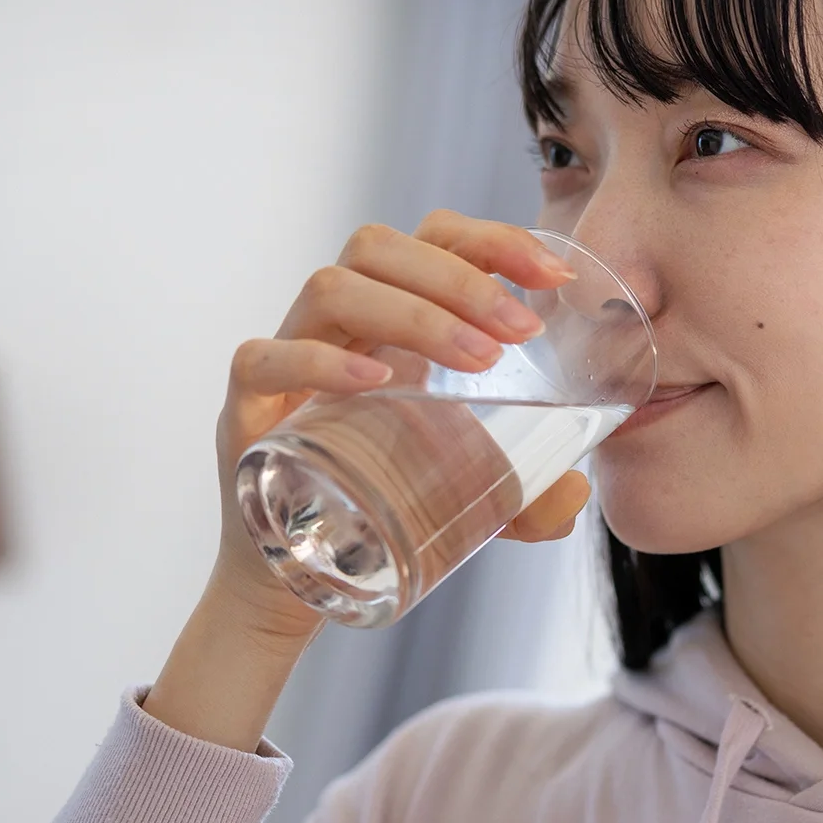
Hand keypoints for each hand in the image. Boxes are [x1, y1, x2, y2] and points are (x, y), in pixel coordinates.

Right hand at [158, 214, 596, 750]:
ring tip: (478, 362)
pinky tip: (375, 383)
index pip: (431, 239)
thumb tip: (577, 493)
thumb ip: (524, 492)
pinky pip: (266, 358)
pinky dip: (320, 360)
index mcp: (388, 321)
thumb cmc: (376, 508)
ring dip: (414, 313)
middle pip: (380, 247)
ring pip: (333, 286)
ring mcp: (284, 361)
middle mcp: (333, 326)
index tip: (553, 278)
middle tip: (520, 332)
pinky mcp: (245, 412)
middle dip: (460, 276)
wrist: (292, 583)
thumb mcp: (464, 494)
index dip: (490, 238)